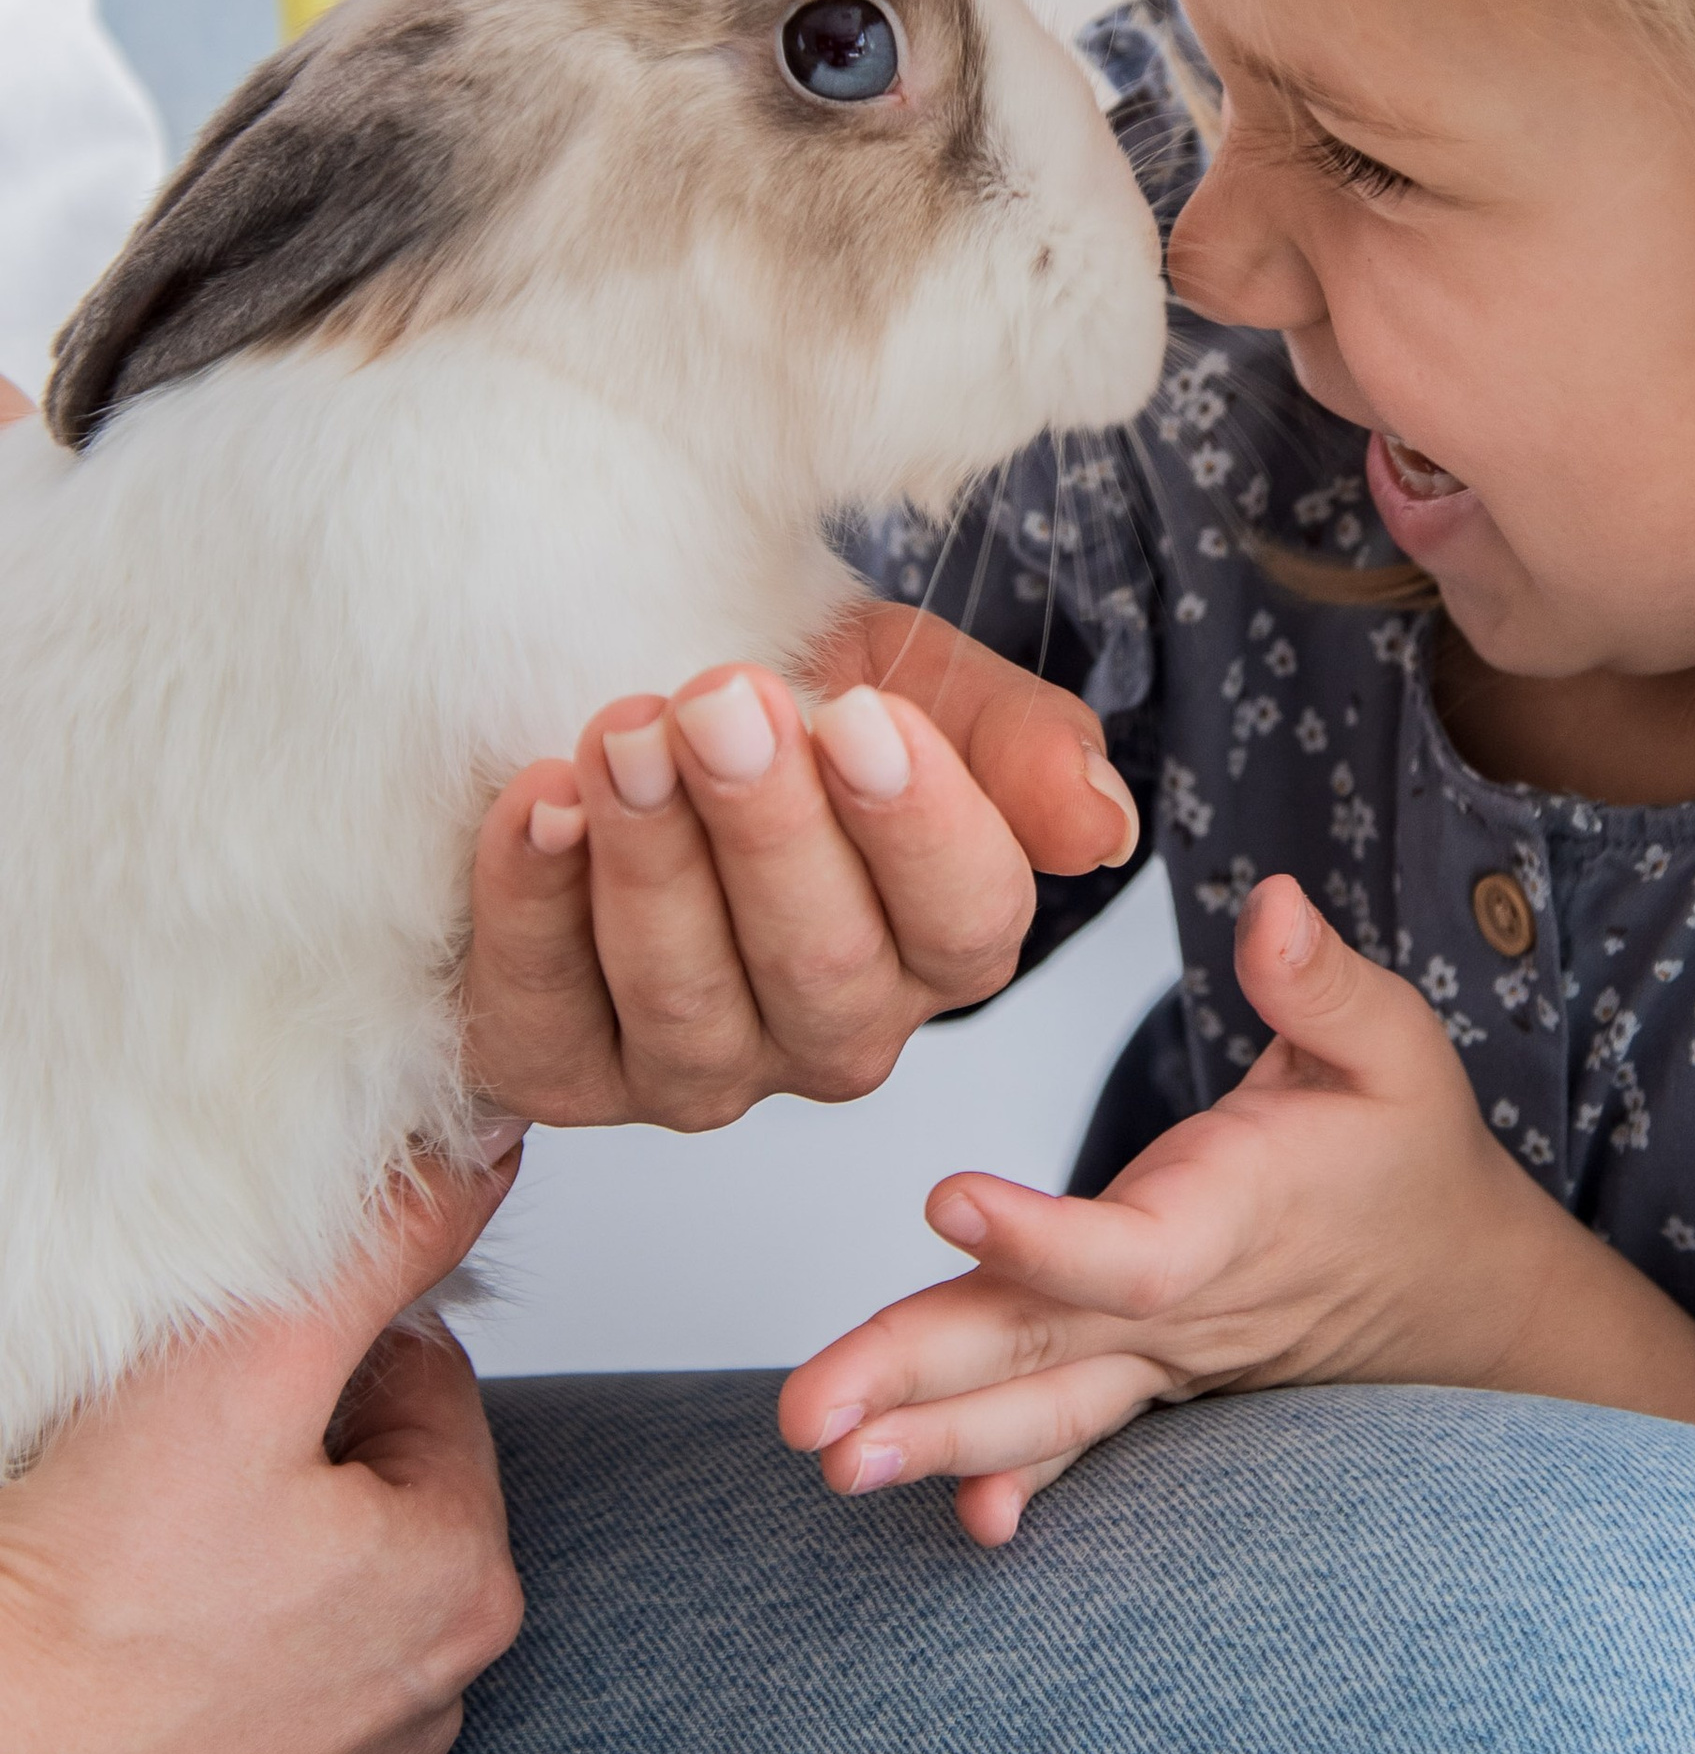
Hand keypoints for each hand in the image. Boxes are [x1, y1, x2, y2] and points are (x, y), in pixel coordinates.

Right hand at [0, 1150, 525, 1753]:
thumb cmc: (85, 1615)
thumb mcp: (254, 1361)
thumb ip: (387, 1243)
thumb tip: (486, 1158)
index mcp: (464, 1585)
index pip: (426, 1386)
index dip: (312, 1353)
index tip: (221, 1380)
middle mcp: (423, 1702)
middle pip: (367, 1496)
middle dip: (276, 1458)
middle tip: (162, 1467)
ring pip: (298, 1601)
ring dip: (231, 1563)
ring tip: (130, 1560)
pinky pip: (229, 1703)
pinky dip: (186, 1666)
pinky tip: (118, 1655)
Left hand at [463, 602, 1142, 1134]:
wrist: (634, 696)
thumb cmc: (789, 700)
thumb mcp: (915, 681)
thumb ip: (1022, 747)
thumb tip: (1101, 826)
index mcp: (944, 948)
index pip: (968, 921)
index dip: (914, 826)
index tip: (857, 715)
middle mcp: (833, 1034)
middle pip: (824, 968)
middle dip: (768, 830)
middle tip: (724, 702)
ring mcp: (696, 1071)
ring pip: (688, 1006)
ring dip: (653, 863)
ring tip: (625, 734)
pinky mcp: (560, 1071)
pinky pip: (545, 1020)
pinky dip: (534, 910)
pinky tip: (539, 804)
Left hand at [780, 876, 1694, 1544]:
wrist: (1456, 1283)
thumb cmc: (1408, 1151)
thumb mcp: (1395, 1045)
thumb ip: (1320, 983)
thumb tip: (1267, 905)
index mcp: (1232, 1218)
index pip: (1129, 1252)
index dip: (1039, 1238)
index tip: (946, 1200)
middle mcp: (1182, 1304)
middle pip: (1040, 1352)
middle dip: (920, 1385)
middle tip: (807, 1421)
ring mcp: (1157, 1355)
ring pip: (1036, 1404)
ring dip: (930, 1438)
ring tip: (830, 1463)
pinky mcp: (1143, 1374)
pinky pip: (1070, 1437)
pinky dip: (1013, 1474)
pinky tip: (955, 1519)